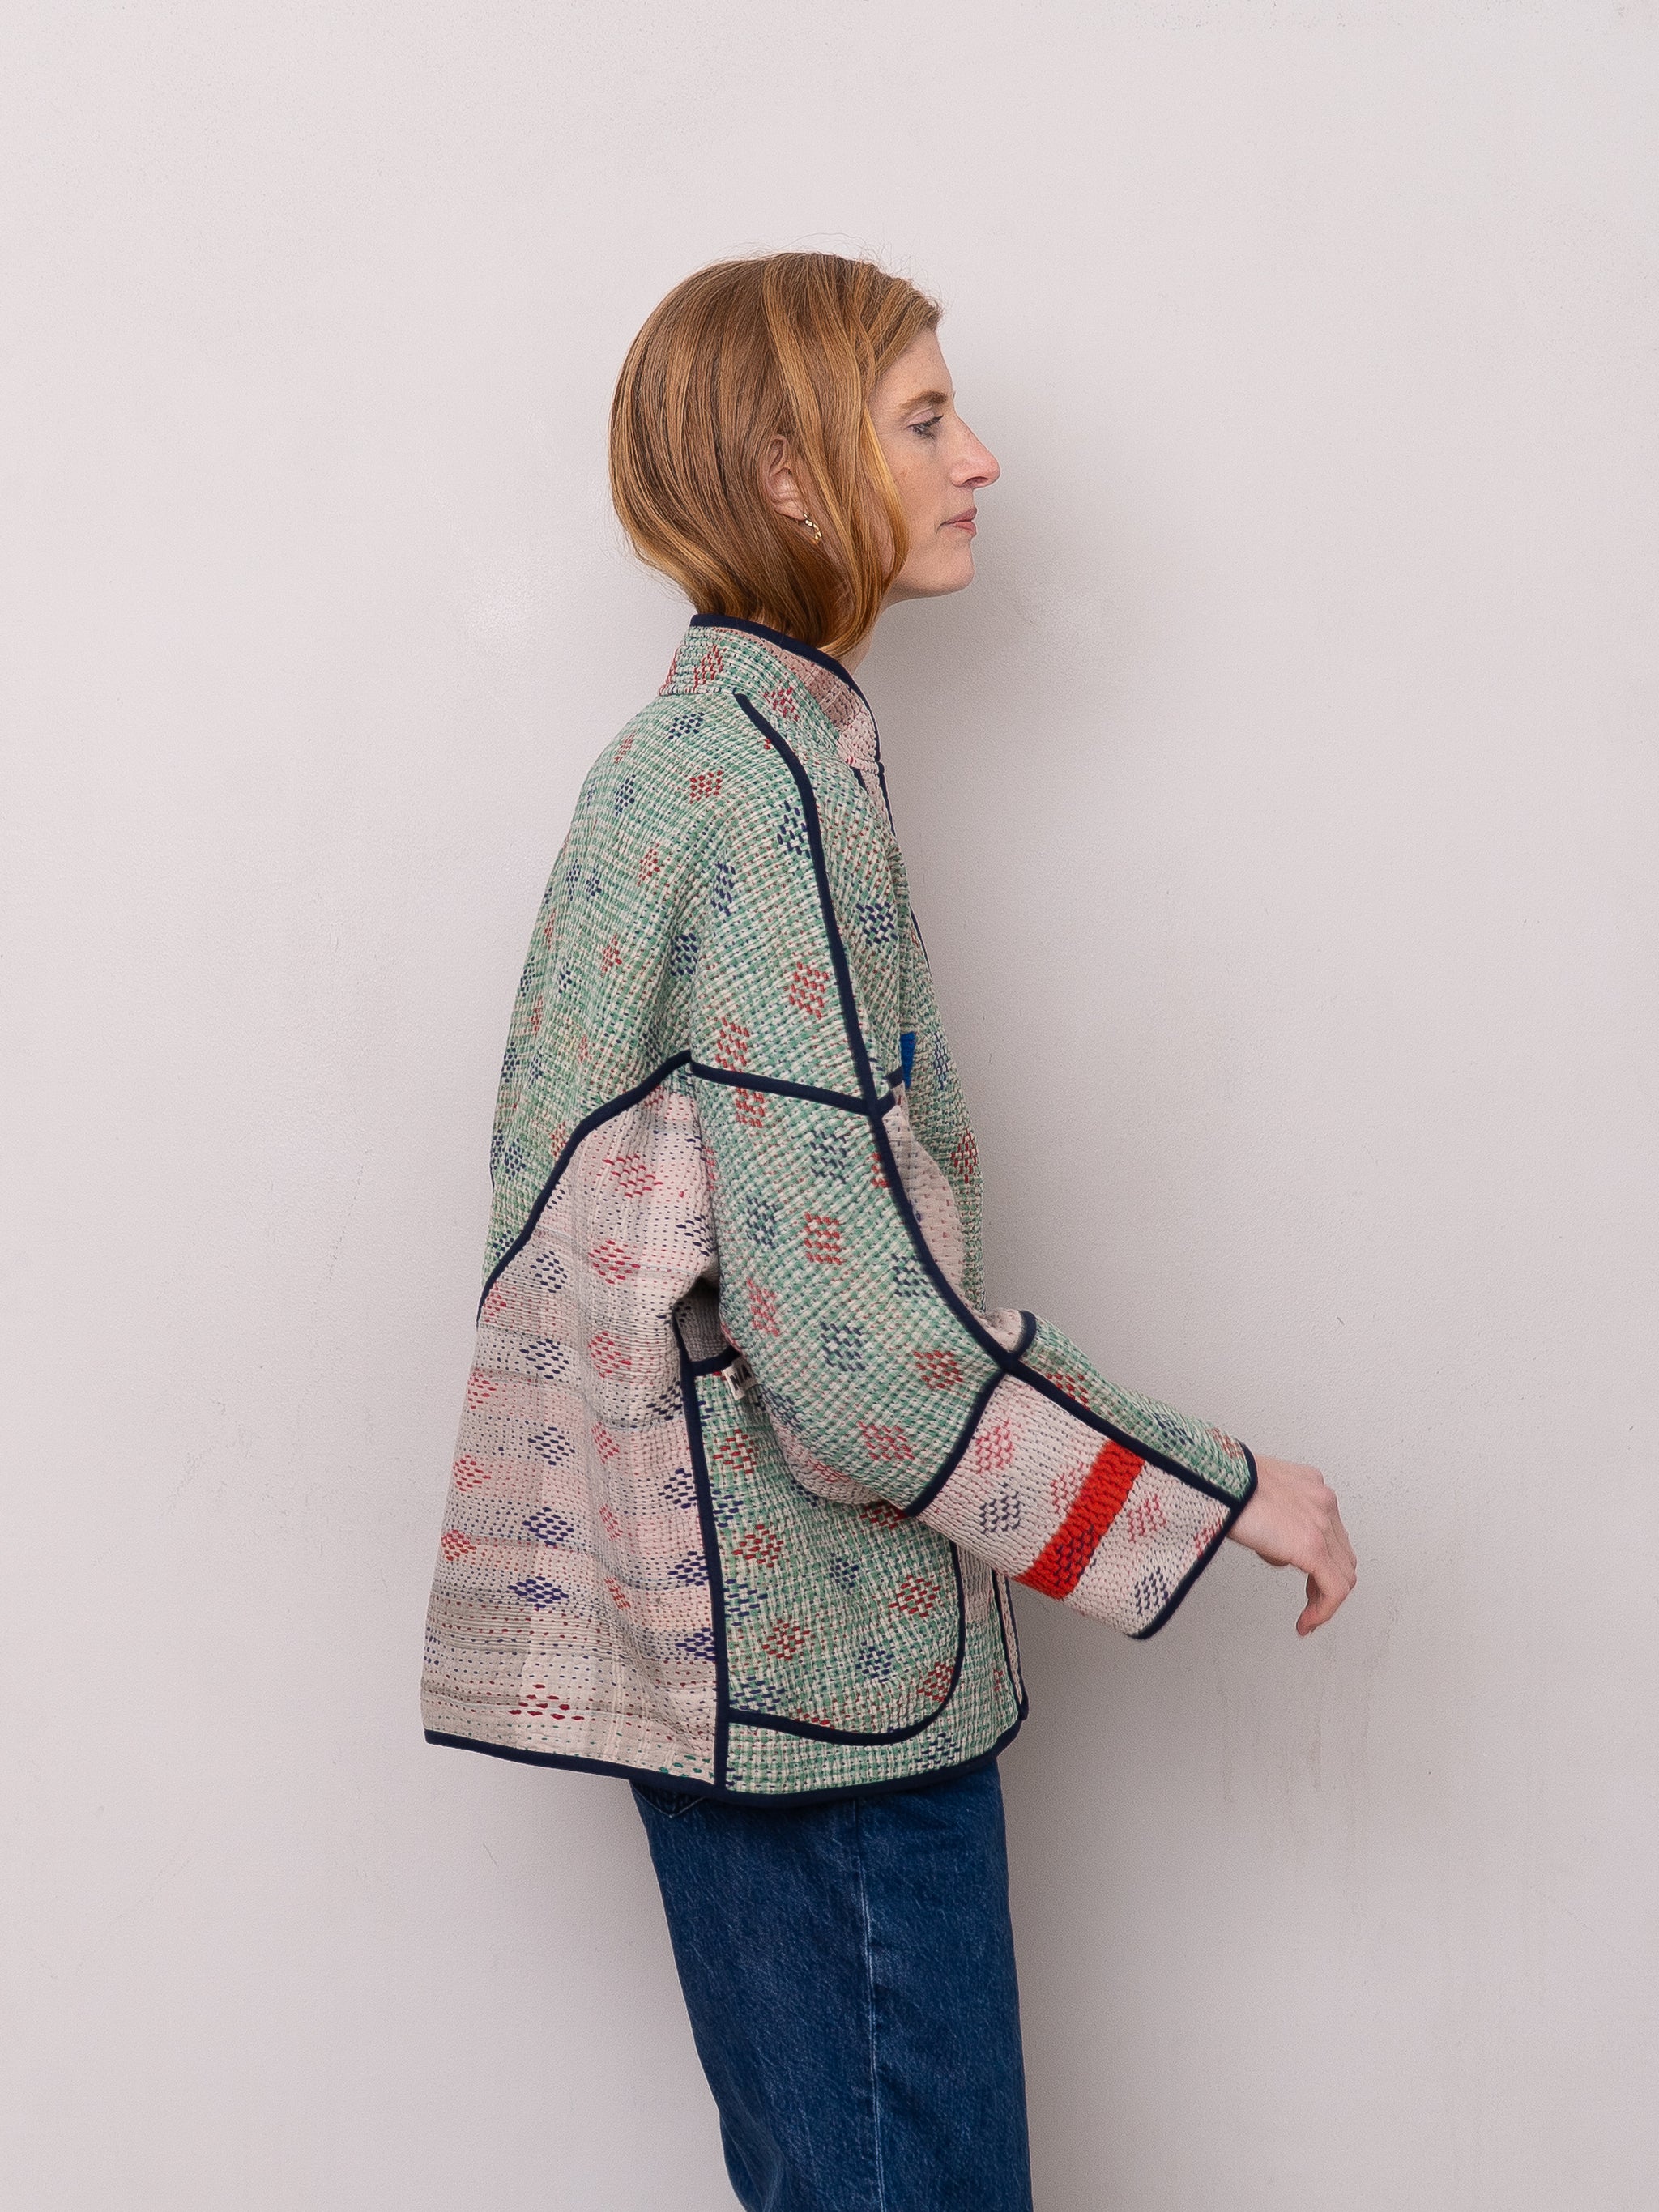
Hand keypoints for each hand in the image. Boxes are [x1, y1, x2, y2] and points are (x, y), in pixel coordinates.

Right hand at [1226, 1456, 1355, 1634]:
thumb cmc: (1223, 1483)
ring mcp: (1322, 1523)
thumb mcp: (1257, 1495)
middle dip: (1326, 1583)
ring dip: (1325, 1600)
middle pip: (1342, 1555)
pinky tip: (1306, 1621)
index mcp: (1310, 1486)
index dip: (1323, 1561)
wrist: (1217, 1480)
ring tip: (1309, 1616)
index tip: (1309, 1578)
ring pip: (1343, 1574)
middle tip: (1310, 1601)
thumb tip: (1275, 1546)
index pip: (1332, 1532)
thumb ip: (1274, 1516)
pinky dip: (1323, 1611)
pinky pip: (1333, 1590)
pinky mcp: (1312, 1547)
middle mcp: (1323, 1502)